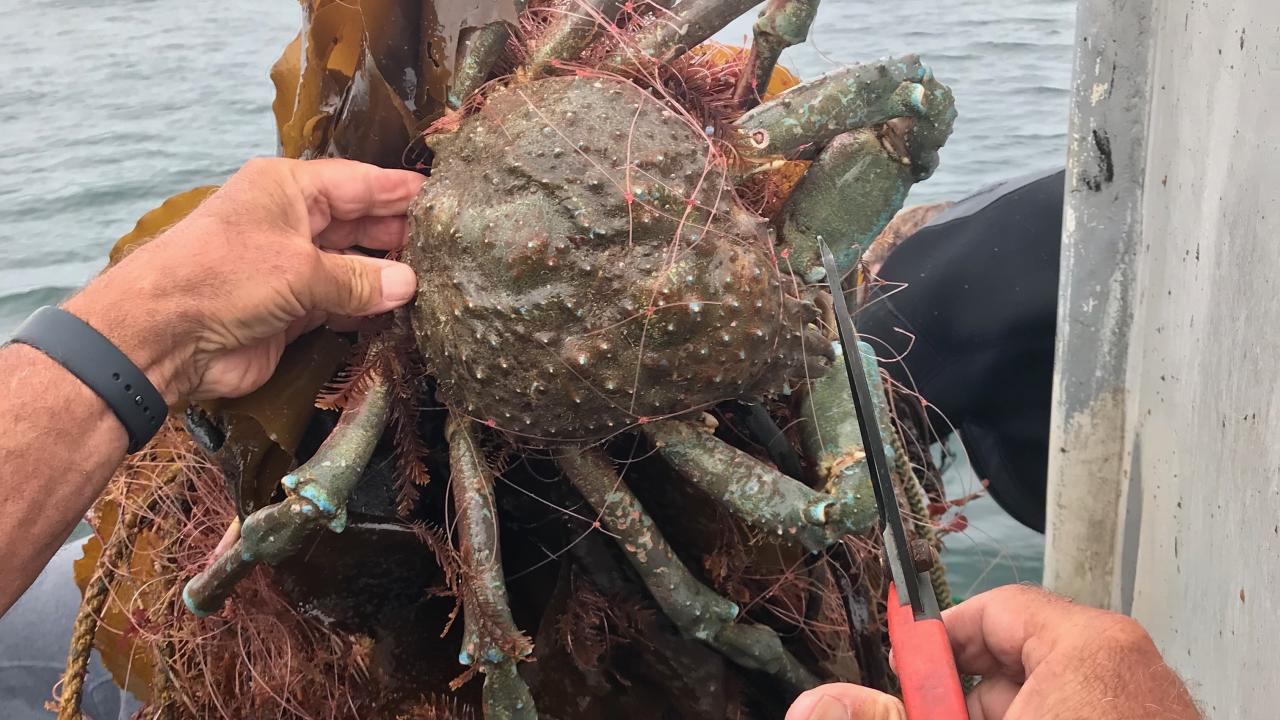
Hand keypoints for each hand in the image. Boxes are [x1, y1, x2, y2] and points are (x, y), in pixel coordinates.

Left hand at [64, 158, 424, 403]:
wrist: (163, 338)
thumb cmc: (225, 277)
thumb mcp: (300, 270)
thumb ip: (359, 279)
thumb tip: (409, 284)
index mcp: (288, 189)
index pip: (358, 183)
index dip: (400, 192)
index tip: (444, 198)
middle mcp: (292, 222)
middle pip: (359, 222)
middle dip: (400, 235)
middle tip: (451, 246)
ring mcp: (292, 267)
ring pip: (354, 266)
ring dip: (388, 276)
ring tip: (440, 281)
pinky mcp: (293, 310)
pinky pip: (343, 304)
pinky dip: (369, 309)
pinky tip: (405, 313)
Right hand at [785, 584, 1198, 719]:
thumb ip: (890, 719)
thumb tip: (820, 706)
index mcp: (1090, 648)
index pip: (993, 609)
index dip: (936, 641)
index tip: (904, 669)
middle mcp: (1127, 670)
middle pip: (1017, 658)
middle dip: (963, 698)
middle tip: (929, 717)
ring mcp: (1145, 709)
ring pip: (1049, 697)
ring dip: (1001, 719)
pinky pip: (1080, 716)